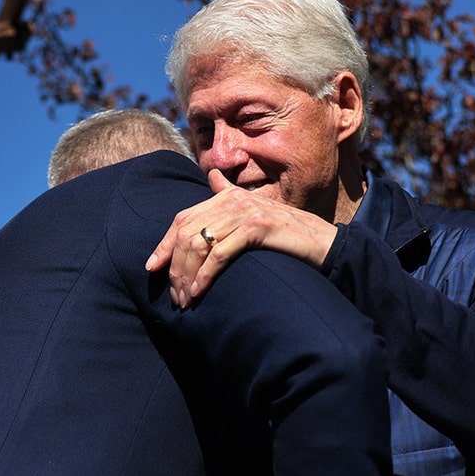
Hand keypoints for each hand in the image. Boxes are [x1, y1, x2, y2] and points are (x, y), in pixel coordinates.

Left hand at [145, 170, 338, 307]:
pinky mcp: (257, 226)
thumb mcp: (255, 213)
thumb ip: (230, 196)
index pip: (183, 217)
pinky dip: (205, 275)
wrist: (323, 243)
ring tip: (185, 299)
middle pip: (186, 231)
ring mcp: (245, 210)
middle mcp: (233, 199)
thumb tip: (213, 176)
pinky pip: (219, 253)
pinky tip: (199, 292)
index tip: (151, 267)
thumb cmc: (286, 236)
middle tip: (173, 295)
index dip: (164, 243)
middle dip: (174, 266)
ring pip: (199, 243)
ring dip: (186, 275)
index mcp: (227, 195)